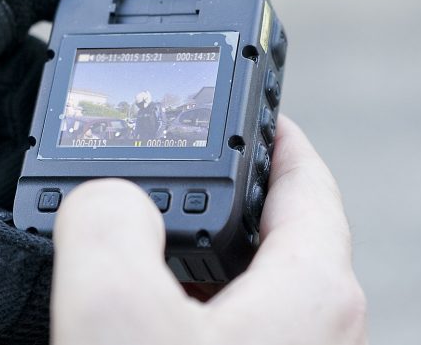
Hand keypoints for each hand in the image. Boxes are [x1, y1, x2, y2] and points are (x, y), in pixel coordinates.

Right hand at [52, 115, 367, 344]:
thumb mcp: (115, 316)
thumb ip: (105, 227)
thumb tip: (104, 197)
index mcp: (310, 292)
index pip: (304, 177)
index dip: (269, 127)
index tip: (237, 98)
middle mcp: (315, 328)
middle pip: (277, 227)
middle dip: (222, 185)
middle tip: (172, 161)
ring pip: (248, 280)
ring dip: (198, 247)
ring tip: (144, 231)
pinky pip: (228, 320)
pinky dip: (187, 296)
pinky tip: (144, 307)